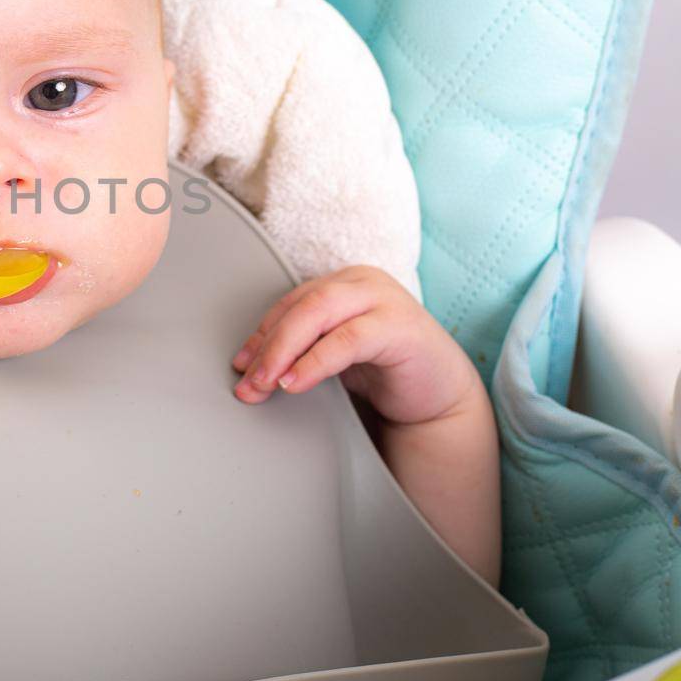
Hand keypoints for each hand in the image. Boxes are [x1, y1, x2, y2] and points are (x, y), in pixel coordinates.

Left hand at [231, 265, 479, 424]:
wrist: (439, 398)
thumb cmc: (385, 372)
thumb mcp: (334, 356)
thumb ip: (301, 349)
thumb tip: (249, 367)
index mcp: (343, 283)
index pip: (290, 303)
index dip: (261, 334)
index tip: (240, 366)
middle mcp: (362, 282)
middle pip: (300, 305)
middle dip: (267, 345)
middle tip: (248, 381)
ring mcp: (384, 299)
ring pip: (318, 313)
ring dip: (284, 351)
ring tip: (267, 383)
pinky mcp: (401, 326)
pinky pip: (347, 339)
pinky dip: (315, 361)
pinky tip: (296, 382)